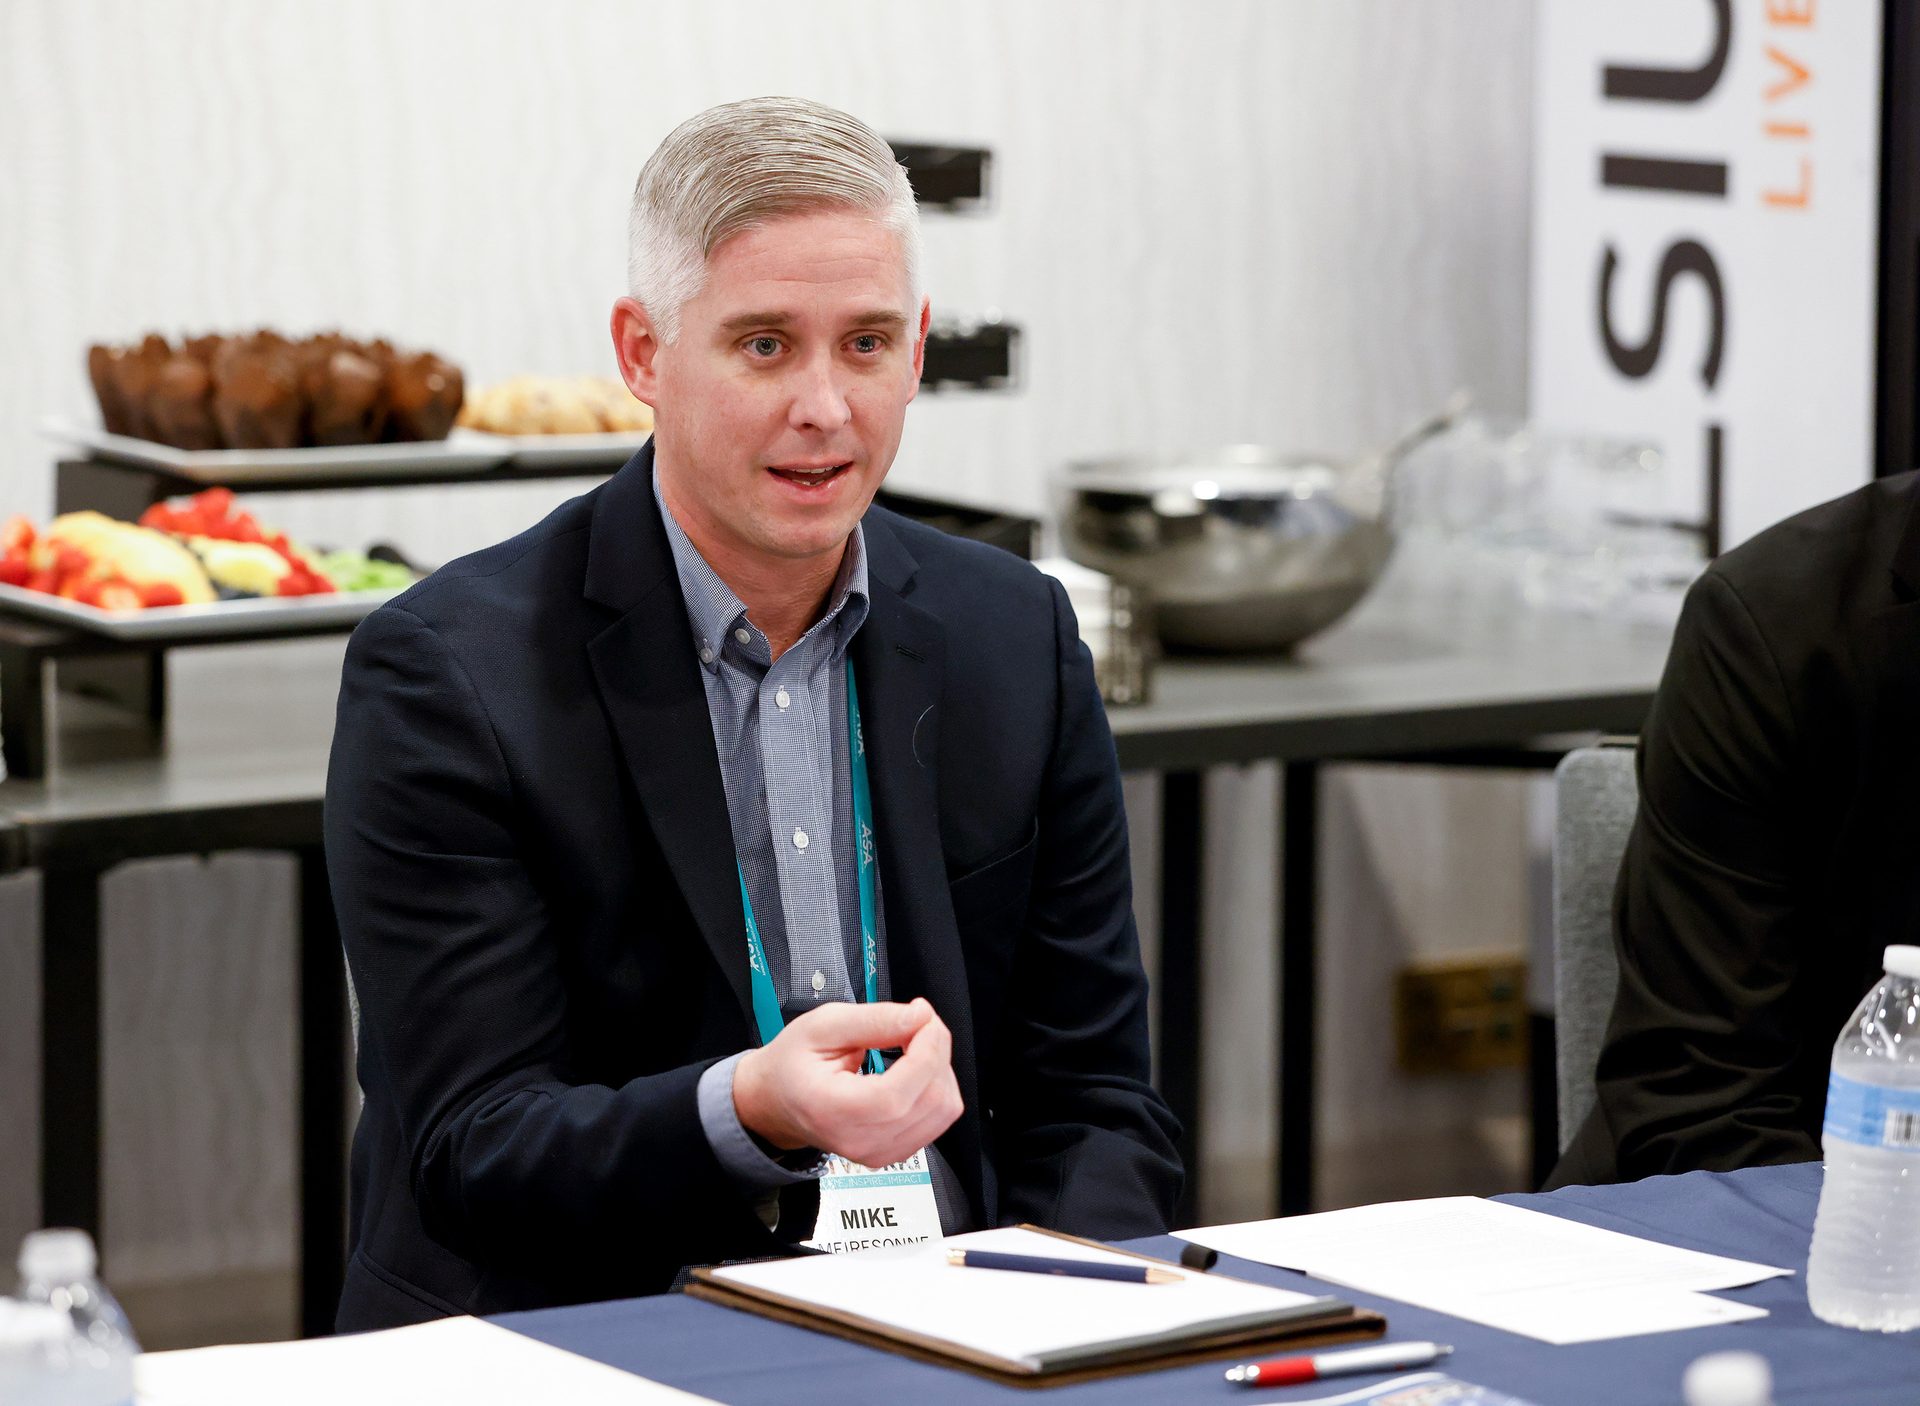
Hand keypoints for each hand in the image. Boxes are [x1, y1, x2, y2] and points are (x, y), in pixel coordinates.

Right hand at [733, 997, 963, 1167]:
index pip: (897, 1094)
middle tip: (918, 1022)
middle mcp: (860, 1141)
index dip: (926, 1050)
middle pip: (931, 1101)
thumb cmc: (791, 1064)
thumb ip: (874, 1020)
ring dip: (940, 1068)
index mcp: (833, 1111)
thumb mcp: (822, 1025)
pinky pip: (939, 1120)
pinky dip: (936, 1087)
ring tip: (914, 1044)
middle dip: (937, 1050)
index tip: (923, 1017)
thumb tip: (919, 1017)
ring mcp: (880, 1152)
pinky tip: (915, 1069)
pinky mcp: (895, 1152)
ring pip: (943, 1110)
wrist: (776, 1100)